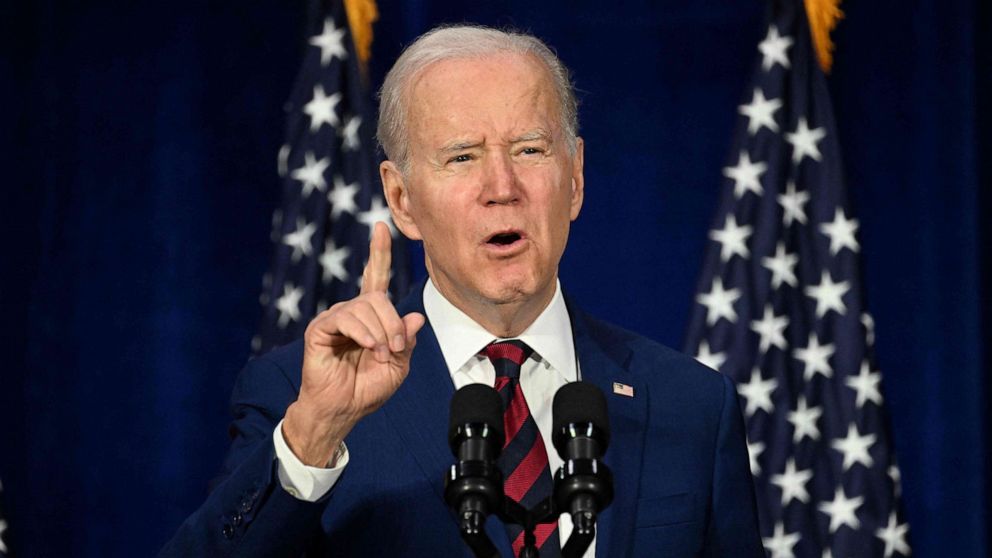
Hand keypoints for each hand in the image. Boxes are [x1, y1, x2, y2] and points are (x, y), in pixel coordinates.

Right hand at [283, 222, 425, 465]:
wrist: (342, 410)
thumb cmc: (367, 390)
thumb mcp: (399, 365)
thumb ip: (406, 340)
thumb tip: (414, 317)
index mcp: (370, 317)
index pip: (374, 277)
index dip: (378, 253)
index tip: (381, 227)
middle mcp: (351, 313)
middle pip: (378, 297)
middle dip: (393, 323)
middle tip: (395, 349)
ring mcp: (334, 319)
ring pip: (365, 307)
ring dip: (381, 332)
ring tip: (380, 354)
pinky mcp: (319, 329)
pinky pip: (345, 318)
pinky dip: (363, 333)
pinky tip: (368, 348)